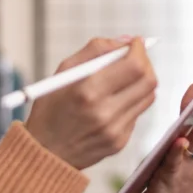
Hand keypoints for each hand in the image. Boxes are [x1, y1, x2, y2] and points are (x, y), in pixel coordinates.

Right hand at [26, 37, 157, 169]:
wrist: (44, 152)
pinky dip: (130, 102)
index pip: (134, 65)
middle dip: (145, 63)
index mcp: (87, 91)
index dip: (139, 50)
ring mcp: (114, 130)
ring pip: (148, 96)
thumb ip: (96, 50)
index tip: (135, 43)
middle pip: (148, 80)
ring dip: (141, 82)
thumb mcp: (64, 71)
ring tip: (122, 79)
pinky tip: (112, 102)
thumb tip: (127, 40)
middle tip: (135, 58)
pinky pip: (137, 113)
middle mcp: (104, 112)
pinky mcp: (120, 142)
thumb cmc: (50, 108)